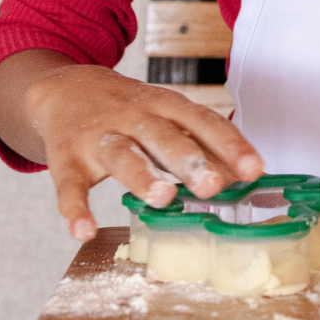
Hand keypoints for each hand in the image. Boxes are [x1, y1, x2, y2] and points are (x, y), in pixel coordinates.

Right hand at [0, 55, 264, 241]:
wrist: (65, 88)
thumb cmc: (130, 111)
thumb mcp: (166, 116)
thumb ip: (199, 144)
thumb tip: (243, 177)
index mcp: (166, 105)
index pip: (203, 121)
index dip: (230, 144)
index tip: (254, 169)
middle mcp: (134, 115)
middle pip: (164, 135)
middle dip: (189, 160)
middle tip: (212, 186)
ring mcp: (99, 135)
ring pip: (122, 154)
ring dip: (142, 176)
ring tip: (161, 198)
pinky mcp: (67, 156)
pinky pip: (69, 183)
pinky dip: (74, 208)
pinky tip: (84, 231)